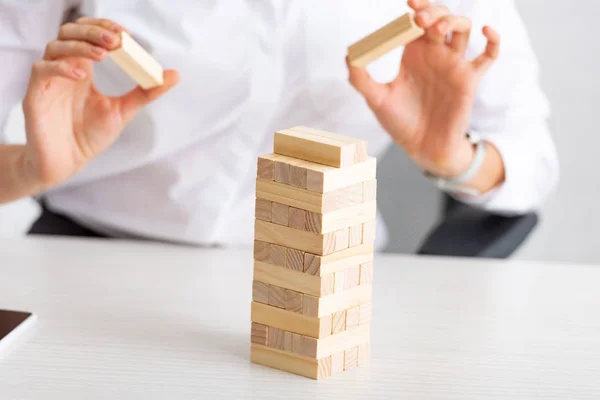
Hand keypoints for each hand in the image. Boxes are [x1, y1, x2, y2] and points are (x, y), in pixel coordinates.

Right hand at [22, 17, 178, 187]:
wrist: (69, 163)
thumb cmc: (91, 136)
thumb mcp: (124, 110)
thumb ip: (147, 92)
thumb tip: (175, 75)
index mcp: (83, 69)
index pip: (88, 34)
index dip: (103, 28)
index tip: (125, 34)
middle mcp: (64, 69)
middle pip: (69, 33)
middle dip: (92, 31)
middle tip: (116, 41)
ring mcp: (49, 80)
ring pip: (55, 46)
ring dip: (80, 46)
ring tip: (104, 55)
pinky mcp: (35, 95)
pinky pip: (41, 70)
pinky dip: (61, 68)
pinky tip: (82, 76)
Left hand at [347, 0, 499, 177]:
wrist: (422, 147)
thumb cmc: (400, 123)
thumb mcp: (377, 100)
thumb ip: (361, 79)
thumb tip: (350, 56)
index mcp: (413, 54)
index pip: (416, 22)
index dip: (416, 8)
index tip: (408, 4)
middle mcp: (435, 54)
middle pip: (440, 18)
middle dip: (433, 11)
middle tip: (419, 19)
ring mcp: (454, 65)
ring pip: (463, 30)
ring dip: (453, 21)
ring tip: (437, 29)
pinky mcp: (469, 79)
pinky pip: (488, 56)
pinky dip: (493, 41)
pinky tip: (486, 30)